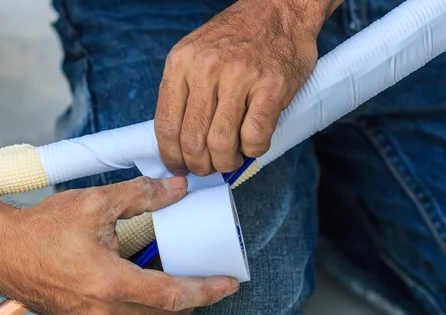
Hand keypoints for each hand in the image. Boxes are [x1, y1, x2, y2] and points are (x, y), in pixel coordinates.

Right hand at [0, 176, 239, 314]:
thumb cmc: (40, 227)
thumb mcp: (94, 203)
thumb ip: (141, 196)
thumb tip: (177, 189)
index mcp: (110, 283)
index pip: (173, 296)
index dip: (207, 291)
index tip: (229, 284)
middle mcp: (103, 311)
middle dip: (193, 305)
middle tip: (206, 284)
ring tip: (180, 290)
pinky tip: (145, 295)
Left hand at [155, 0, 331, 175]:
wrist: (279, 8)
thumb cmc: (237, 38)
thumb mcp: (195, 54)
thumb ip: (184, 92)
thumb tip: (177, 142)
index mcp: (181, 63)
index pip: (166, 125)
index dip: (171, 156)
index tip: (178, 167)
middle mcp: (207, 68)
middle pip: (192, 141)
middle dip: (199, 165)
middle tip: (207, 168)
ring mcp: (240, 77)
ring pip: (221, 144)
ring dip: (225, 162)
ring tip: (230, 160)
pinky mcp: (271, 87)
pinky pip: (254, 137)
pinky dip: (252, 151)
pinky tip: (252, 146)